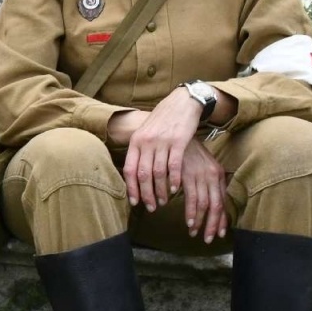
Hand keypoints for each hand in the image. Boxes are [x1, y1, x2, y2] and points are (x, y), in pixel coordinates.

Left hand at [120, 89, 203, 211]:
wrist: (181, 103)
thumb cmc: (162, 121)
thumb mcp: (145, 133)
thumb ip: (139, 151)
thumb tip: (133, 174)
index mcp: (136, 141)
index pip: (130, 170)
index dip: (132, 188)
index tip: (135, 202)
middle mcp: (147, 142)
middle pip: (143, 175)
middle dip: (146, 194)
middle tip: (151, 207)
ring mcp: (162, 141)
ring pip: (159, 173)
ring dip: (160, 190)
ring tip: (163, 201)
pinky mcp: (179, 141)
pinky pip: (174, 165)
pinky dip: (174, 180)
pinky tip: (174, 189)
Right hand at [178, 136, 229, 242]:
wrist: (178, 133)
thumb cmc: (188, 151)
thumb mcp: (201, 165)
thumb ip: (206, 181)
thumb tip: (207, 198)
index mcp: (217, 174)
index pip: (222, 201)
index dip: (222, 219)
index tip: (220, 233)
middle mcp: (213, 176)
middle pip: (216, 206)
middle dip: (213, 225)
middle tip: (209, 239)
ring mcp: (201, 175)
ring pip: (205, 205)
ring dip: (200, 221)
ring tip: (195, 233)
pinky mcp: (188, 174)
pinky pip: (192, 197)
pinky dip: (191, 212)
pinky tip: (189, 221)